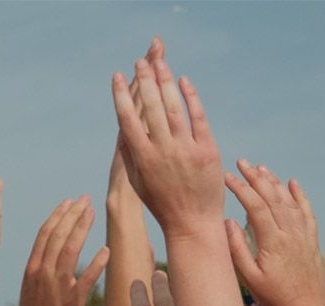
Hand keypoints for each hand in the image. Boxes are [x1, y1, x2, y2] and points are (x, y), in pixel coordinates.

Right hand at [16, 198, 108, 305]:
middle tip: (86, 199)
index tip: (69, 201)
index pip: (45, 234)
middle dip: (72, 214)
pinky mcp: (71, 303)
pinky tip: (106, 251)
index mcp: (32, 269)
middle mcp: (41, 273)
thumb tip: (55, 258)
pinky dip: (95, 264)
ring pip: (69, 250)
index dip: (58, 215)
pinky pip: (85, 280)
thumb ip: (44, 273)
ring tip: (93, 213)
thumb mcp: (34, 292)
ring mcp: (56, 287)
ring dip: (81, 229)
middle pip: (58, 236)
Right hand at [112, 56, 222, 237]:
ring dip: (165, 81)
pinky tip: (184, 81)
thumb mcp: (139, 184)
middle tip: (140, 61)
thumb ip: (129, 156)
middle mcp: (163, 151)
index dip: (121, 96)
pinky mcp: (207, 151)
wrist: (193, 225)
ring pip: (173, 107)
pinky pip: (198, 117)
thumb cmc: (163, 205)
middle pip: (150, 107)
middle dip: (145, 80)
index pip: (128, 119)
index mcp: (143, 158)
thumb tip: (122, 129)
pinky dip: (190, 97)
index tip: (118, 77)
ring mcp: (186, 150)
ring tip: (160, 63)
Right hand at [224, 161, 324, 305]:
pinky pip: (306, 211)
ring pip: (288, 200)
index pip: (255, 205)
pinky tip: (292, 183)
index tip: (227, 177)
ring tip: (260, 168)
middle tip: (241, 162)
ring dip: (273, 182)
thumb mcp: (249, 278)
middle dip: (255, 177)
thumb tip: (228, 222)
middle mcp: (290, 233)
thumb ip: (237, 249)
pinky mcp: (311, 239)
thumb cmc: (274, 297)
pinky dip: (299, 195)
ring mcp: (303, 234)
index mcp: (273, 241)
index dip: (240, 188)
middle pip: (272, 196)